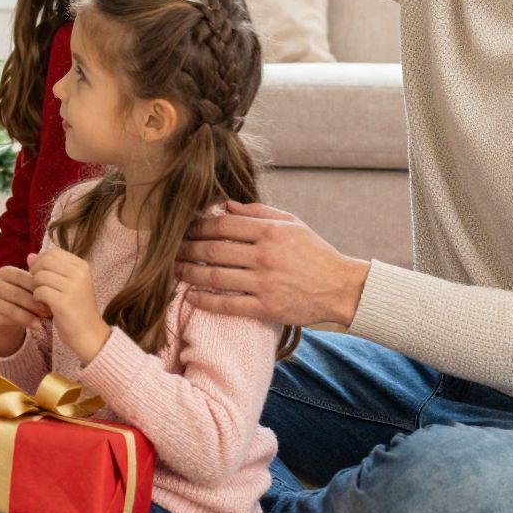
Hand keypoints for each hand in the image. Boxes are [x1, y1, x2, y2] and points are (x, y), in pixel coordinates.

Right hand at [0, 264, 44, 355]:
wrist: (7, 318)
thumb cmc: (23, 299)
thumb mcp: (29, 289)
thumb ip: (38, 283)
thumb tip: (54, 279)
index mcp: (5, 271)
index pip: (23, 276)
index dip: (38, 286)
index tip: (52, 295)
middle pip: (17, 292)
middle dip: (35, 302)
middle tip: (49, 310)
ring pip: (12, 306)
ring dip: (30, 313)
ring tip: (43, 318)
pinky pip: (8, 317)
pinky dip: (24, 321)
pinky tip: (36, 325)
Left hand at [30, 246, 110, 363]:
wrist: (88, 333)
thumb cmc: (76, 307)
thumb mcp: (66, 284)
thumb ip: (49, 268)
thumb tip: (30, 255)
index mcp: (82, 266)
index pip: (53, 252)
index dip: (41, 261)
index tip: (41, 274)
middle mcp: (79, 274)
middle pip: (45, 262)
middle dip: (35, 272)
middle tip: (38, 285)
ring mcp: (72, 287)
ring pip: (40, 276)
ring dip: (36, 287)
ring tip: (42, 296)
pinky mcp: (63, 302)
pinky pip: (39, 291)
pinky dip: (37, 298)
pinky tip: (44, 304)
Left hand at [175, 203, 371, 327]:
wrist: (342, 287)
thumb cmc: (314, 252)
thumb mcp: (291, 223)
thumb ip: (257, 212)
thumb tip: (224, 205)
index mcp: (270, 232)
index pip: (222, 225)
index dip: (197, 226)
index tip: (183, 228)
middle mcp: (265, 255)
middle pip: (213, 250)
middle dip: (187, 249)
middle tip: (170, 250)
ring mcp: (265, 283)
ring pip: (215, 277)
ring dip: (189, 274)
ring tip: (174, 271)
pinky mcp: (267, 307)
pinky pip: (228, 304)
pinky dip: (206, 301)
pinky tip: (191, 297)